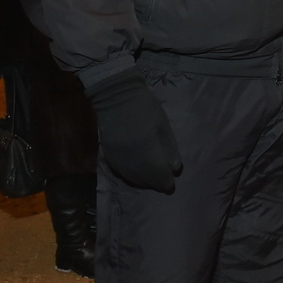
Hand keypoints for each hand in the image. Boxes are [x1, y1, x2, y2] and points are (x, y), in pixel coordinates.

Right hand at [87, 68, 181, 192]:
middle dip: (155, 183)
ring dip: (143, 182)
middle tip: (164, 186)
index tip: (171, 186)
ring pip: (131, 177)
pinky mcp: (107, 154)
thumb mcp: (163, 125)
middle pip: (144, 178)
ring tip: (153, 183)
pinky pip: (120, 172)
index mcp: (146, 149)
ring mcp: (116, 157)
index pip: (157, 173)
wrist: (115, 95)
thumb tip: (175, 168)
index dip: (165, 181)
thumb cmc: (145, 107)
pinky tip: (137, 177)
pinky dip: (131, 177)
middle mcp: (129, 158)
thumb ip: (169, 148)